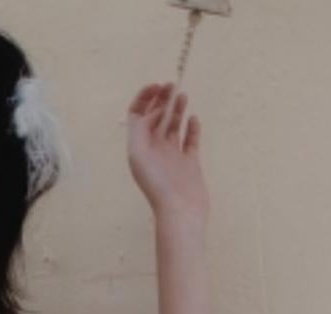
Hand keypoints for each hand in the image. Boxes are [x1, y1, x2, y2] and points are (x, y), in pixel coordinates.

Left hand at [127, 82, 209, 229]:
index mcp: (139, 148)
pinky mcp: (189, 163)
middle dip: (162, 99)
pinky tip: (194, 118)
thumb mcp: (139, 155)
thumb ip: (139, 130)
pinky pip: (190, 140)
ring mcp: (172, 157)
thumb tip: (149, 112)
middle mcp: (153, 151)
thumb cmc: (158, 185)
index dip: (144, 98)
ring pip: (173, 126)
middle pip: (155, 118)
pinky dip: (192, 127)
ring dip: (177, 109)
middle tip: (172, 85)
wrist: (180, 212)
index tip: (157, 86)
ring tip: (183, 95)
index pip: (137, 116)